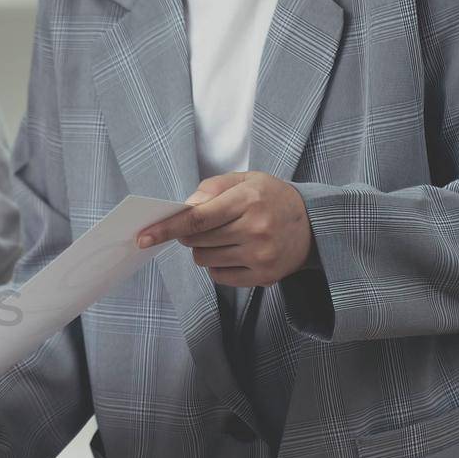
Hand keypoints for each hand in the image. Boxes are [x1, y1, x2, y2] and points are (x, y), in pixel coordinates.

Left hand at [136, 171, 314, 286]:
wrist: (315, 224)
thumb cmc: (271, 198)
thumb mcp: (246, 180)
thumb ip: (212, 188)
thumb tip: (184, 207)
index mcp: (249, 200)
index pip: (197, 218)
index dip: (167, 228)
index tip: (143, 236)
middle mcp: (256, 230)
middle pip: (196, 241)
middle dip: (189, 234)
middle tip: (204, 226)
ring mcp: (261, 256)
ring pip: (204, 260)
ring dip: (203, 249)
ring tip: (226, 237)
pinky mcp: (264, 277)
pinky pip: (218, 276)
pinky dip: (218, 265)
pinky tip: (235, 252)